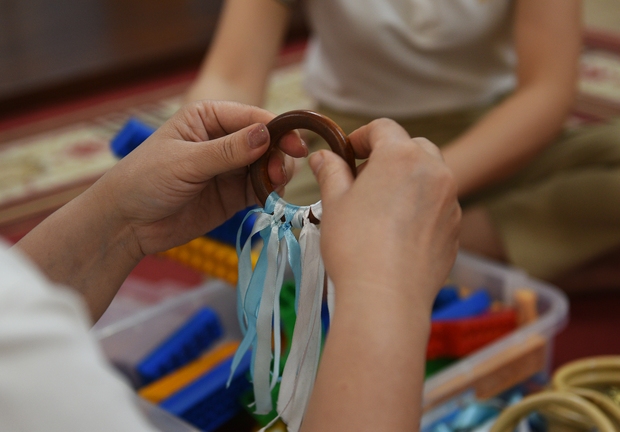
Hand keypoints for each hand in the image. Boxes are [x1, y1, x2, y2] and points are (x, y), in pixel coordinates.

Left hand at [95, 100, 304, 256]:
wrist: (127, 223)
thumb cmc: (145, 180)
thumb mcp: (186, 161)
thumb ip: (227, 151)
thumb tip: (266, 134)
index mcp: (208, 117)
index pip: (252, 117)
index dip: (278, 129)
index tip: (295, 145)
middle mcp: (223, 139)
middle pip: (266, 141)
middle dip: (279, 154)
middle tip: (279, 173)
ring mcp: (230, 169)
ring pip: (268, 166)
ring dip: (277, 174)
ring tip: (274, 186)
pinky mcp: (233, 195)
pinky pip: (261, 189)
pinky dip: (271, 193)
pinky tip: (271, 199)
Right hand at [309, 118, 460, 308]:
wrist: (387, 298)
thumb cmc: (355, 246)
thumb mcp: (334, 203)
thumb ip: (331, 172)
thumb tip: (322, 157)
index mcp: (401, 156)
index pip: (383, 128)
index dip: (361, 136)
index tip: (347, 153)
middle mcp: (434, 171)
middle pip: (413, 147)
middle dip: (390, 156)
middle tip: (364, 179)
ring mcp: (451, 202)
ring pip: (431, 176)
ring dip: (408, 180)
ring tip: (382, 207)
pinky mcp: (455, 229)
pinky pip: (439, 206)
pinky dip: (421, 207)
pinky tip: (399, 233)